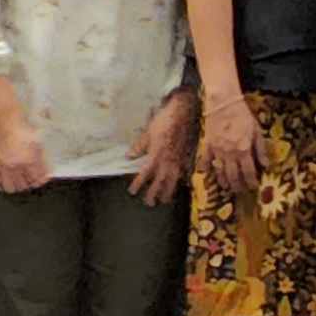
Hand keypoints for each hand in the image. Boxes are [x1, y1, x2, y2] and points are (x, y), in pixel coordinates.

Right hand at [0, 117, 53, 194]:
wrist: (2, 120)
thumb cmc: (20, 127)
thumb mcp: (35, 139)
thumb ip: (39, 154)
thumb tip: (43, 166)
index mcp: (27, 159)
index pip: (37, 176)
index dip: (43, 179)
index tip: (45, 178)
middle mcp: (15, 165)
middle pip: (24, 184)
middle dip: (30, 184)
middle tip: (34, 181)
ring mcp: (3, 165)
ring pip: (10, 186)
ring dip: (17, 187)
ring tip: (21, 185)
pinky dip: (0, 184)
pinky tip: (4, 183)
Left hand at [129, 90, 195, 205]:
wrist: (183, 112)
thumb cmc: (163, 120)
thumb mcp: (147, 132)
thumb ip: (139, 146)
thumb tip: (130, 156)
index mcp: (156, 154)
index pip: (146, 173)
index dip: (138, 183)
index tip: (132, 191)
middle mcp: (168, 160)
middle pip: (160, 181)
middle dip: (154, 193)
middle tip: (149, 203)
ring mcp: (178, 159)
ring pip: (173, 180)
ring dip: (168, 191)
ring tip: (164, 200)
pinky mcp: (186, 156)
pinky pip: (183, 173)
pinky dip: (180, 181)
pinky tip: (180, 185)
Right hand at [202, 94, 263, 194]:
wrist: (223, 104)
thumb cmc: (243, 116)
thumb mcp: (257, 131)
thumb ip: (261, 149)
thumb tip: (265, 165)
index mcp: (243, 151)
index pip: (248, 172)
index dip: (251, 182)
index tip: (253, 186)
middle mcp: (229, 155)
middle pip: (233, 176)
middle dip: (237, 185)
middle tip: (240, 190)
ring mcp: (217, 151)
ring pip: (219, 172)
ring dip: (223, 181)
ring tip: (226, 187)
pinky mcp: (207, 146)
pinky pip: (206, 161)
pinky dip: (207, 169)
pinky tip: (208, 174)